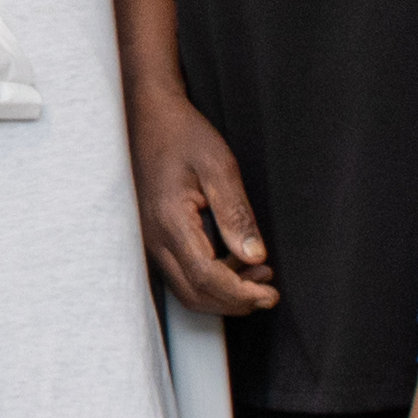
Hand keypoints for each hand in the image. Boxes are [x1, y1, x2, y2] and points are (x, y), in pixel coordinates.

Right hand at [129, 87, 278, 315]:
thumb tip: (255, 256)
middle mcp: (154, 237)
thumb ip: (236, 213)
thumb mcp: (219, 166)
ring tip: (258, 275)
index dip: (240, 294)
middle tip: (269, 292)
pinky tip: (235, 262)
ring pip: (186, 289)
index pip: (206, 277)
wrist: (147, 116)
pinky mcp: (154, 238)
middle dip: (234, 302)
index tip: (270, 293)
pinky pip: (180, 274)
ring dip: (223, 294)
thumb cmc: (182, 134)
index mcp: (170, 220)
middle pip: (194, 293)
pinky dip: (210, 280)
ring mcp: (150, 240)